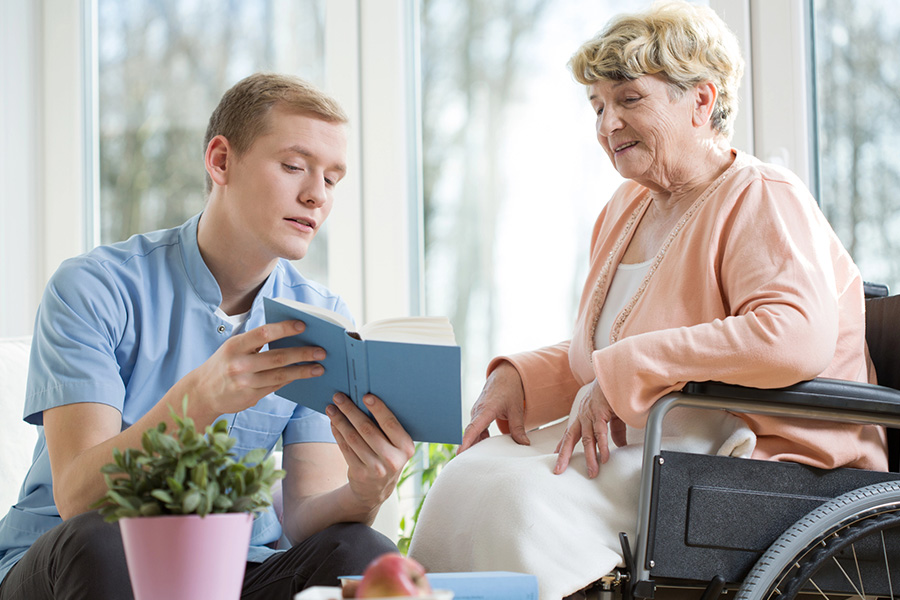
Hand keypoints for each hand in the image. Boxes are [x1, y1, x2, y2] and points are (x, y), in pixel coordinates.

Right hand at [180, 320, 325, 420]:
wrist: (202, 393)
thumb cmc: (224, 364)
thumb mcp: (233, 348)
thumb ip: (256, 342)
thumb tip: (289, 333)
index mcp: (235, 345)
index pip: (263, 333)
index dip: (284, 328)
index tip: (303, 325)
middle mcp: (239, 364)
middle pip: (277, 357)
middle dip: (302, 354)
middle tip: (321, 351)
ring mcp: (245, 382)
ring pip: (280, 375)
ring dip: (302, 371)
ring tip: (319, 367)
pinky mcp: (251, 396)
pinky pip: (276, 386)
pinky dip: (292, 380)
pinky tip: (304, 376)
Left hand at [325, 393, 414, 509]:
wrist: (377, 489)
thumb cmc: (387, 457)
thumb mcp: (396, 446)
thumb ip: (388, 429)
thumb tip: (365, 399)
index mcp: (406, 447)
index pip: (390, 424)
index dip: (378, 409)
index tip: (365, 395)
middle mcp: (393, 459)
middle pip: (367, 429)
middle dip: (351, 410)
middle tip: (339, 397)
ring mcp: (376, 469)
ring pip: (353, 438)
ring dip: (340, 421)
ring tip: (331, 409)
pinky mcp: (360, 474)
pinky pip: (345, 448)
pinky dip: (337, 433)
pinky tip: (333, 423)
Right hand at [458, 361, 528, 452]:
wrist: (506, 375)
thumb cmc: (510, 389)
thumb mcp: (516, 408)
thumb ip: (518, 427)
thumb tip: (524, 444)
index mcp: (486, 409)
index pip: (473, 428)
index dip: (466, 441)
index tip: (460, 452)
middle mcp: (478, 411)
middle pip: (471, 432)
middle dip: (467, 448)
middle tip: (465, 464)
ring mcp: (477, 412)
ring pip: (473, 431)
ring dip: (474, 443)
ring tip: (474, 460)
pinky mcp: (479, 413)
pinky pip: (476, 428)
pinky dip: (479, 437)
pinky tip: (484, 447)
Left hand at [554, 380, 624, 477]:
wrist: (616, 374)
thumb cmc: (613, 392)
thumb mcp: (613, 414)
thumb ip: (615, 431)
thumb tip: (618, 446)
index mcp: (583, 416)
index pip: (570, 434)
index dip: (563, 447)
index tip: (555, 458)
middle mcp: (583, 415)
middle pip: (570, 439)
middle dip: (564, 456)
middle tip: (558, 471)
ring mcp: (590, 414)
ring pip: (586, 439)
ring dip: (589, 457)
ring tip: (592, 472)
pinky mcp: (601, 412)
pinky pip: (601, 433)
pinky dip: (602, 446)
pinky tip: (604, 458)